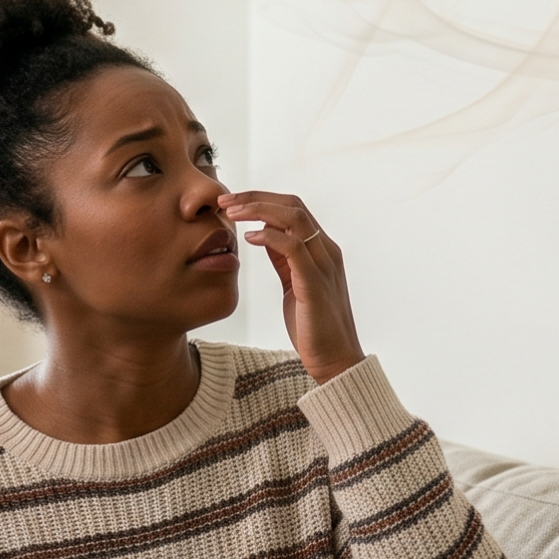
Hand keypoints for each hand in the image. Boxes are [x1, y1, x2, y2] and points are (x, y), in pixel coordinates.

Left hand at [217, 190, 363, 384]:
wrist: (335, 361)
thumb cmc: (313, 326)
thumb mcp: (293, 283)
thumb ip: (283, 259)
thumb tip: (263, 235)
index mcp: (322, 249)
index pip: (293, 207)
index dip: (261, 199)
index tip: (231, 201)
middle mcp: (326, 251)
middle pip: (293, 205)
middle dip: (255, 197)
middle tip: (223, 199)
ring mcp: (324, 265)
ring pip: (294, 218)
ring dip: (258, 210)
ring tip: (231, 212)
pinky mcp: (315, 284)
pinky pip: (293, 248)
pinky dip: (270, 237)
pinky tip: (248, 238)